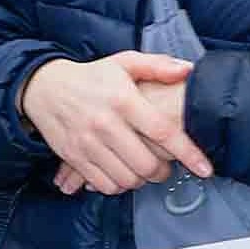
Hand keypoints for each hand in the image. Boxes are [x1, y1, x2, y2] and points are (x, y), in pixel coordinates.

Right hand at [24, 52, 207, 193]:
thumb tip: (187, 70)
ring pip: (126, 179)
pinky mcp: (74, 157)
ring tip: (143, 170)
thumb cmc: (91, 77)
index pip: (163, 131)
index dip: (188, 153)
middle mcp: (105, 123)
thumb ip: (158, 66)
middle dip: (163, 172)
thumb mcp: (124, 63)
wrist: (44, 88)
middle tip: (165, 167)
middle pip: (146, 164)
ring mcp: (88, 142)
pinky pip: (104, 185)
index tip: (205, 167)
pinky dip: (118, 186)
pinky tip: (122, 174)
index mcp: (123, 99)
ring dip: (141, 180)